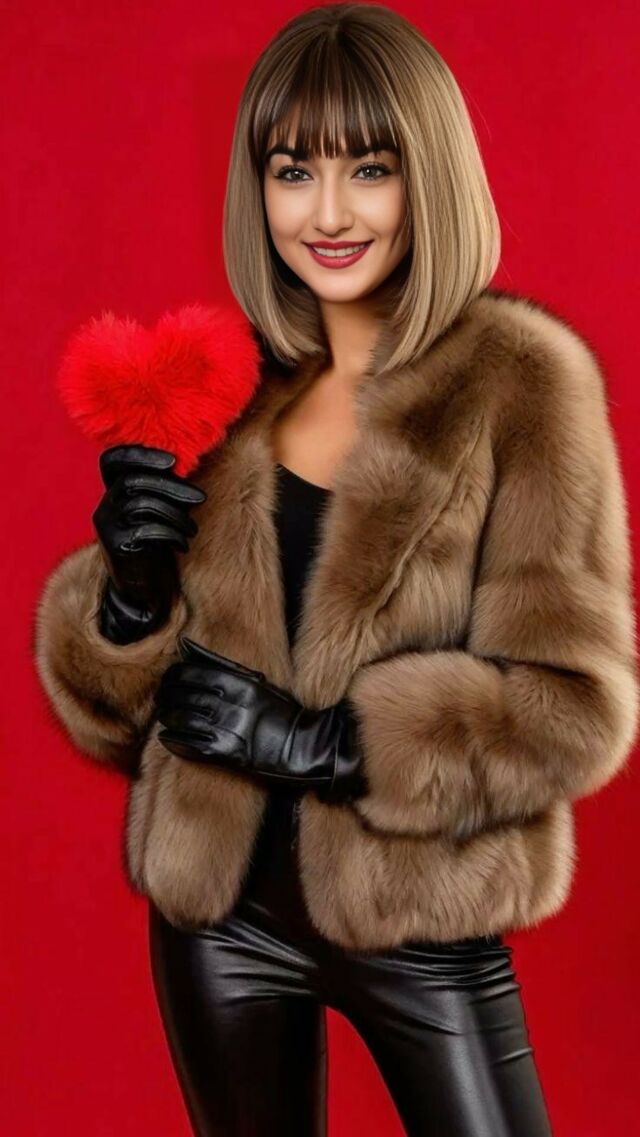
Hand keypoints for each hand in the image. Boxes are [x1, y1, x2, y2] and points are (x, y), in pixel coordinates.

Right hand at [92, 444, 205, 642]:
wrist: (139, 589)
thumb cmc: (153, 546)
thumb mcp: (156, 514)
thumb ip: (162, 490)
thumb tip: (188, 464)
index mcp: (112, 493)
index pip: (112, 460)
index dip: (140, 454)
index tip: (172, 461)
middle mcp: (104, 506)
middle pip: (134, 480)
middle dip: (173, 486)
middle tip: (200, 497)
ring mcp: (106, 525)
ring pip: (143, 504)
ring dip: (176, 515)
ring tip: (192, 529)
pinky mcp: (115, 546)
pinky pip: (146, 530)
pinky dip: (171, 534)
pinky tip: (183, 544)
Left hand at [153, 637, 367, 802]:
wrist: (302, 745)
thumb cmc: (280, 710)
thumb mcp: (255, 679)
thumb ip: (220, 663)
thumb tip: (187, 645)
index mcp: (237, 683)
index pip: (189, 672)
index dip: (172, 675)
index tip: (169, 678)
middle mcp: (230, 704)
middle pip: (181, 695)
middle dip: (165, 695)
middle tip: (161, 697)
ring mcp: (227, 729)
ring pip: (181, 720)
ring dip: (167, 716)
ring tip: (164, 715)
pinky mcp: (226, 753)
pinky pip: (190, 746)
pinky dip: (173, 741)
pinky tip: (166, 737)